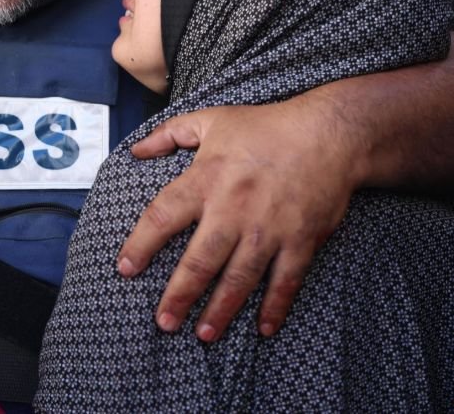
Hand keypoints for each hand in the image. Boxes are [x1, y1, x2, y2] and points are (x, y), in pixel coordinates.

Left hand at [119, 101, 354, 341]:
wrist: (328, 134)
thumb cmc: (266, 126)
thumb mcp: (211, 119)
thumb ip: (169, 134)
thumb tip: (135, 150)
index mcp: (207, 179)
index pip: (163, 215)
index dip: (141, 244)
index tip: (125, 268)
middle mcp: (234, 208)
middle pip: (200, 260)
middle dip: (180, 294)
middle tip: (164, 322)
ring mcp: (269, 228)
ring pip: (240, 277)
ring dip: (221, 309)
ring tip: (204, 334)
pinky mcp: (300, 239)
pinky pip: (286, 280)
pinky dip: (276, 306)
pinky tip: (264, 328)